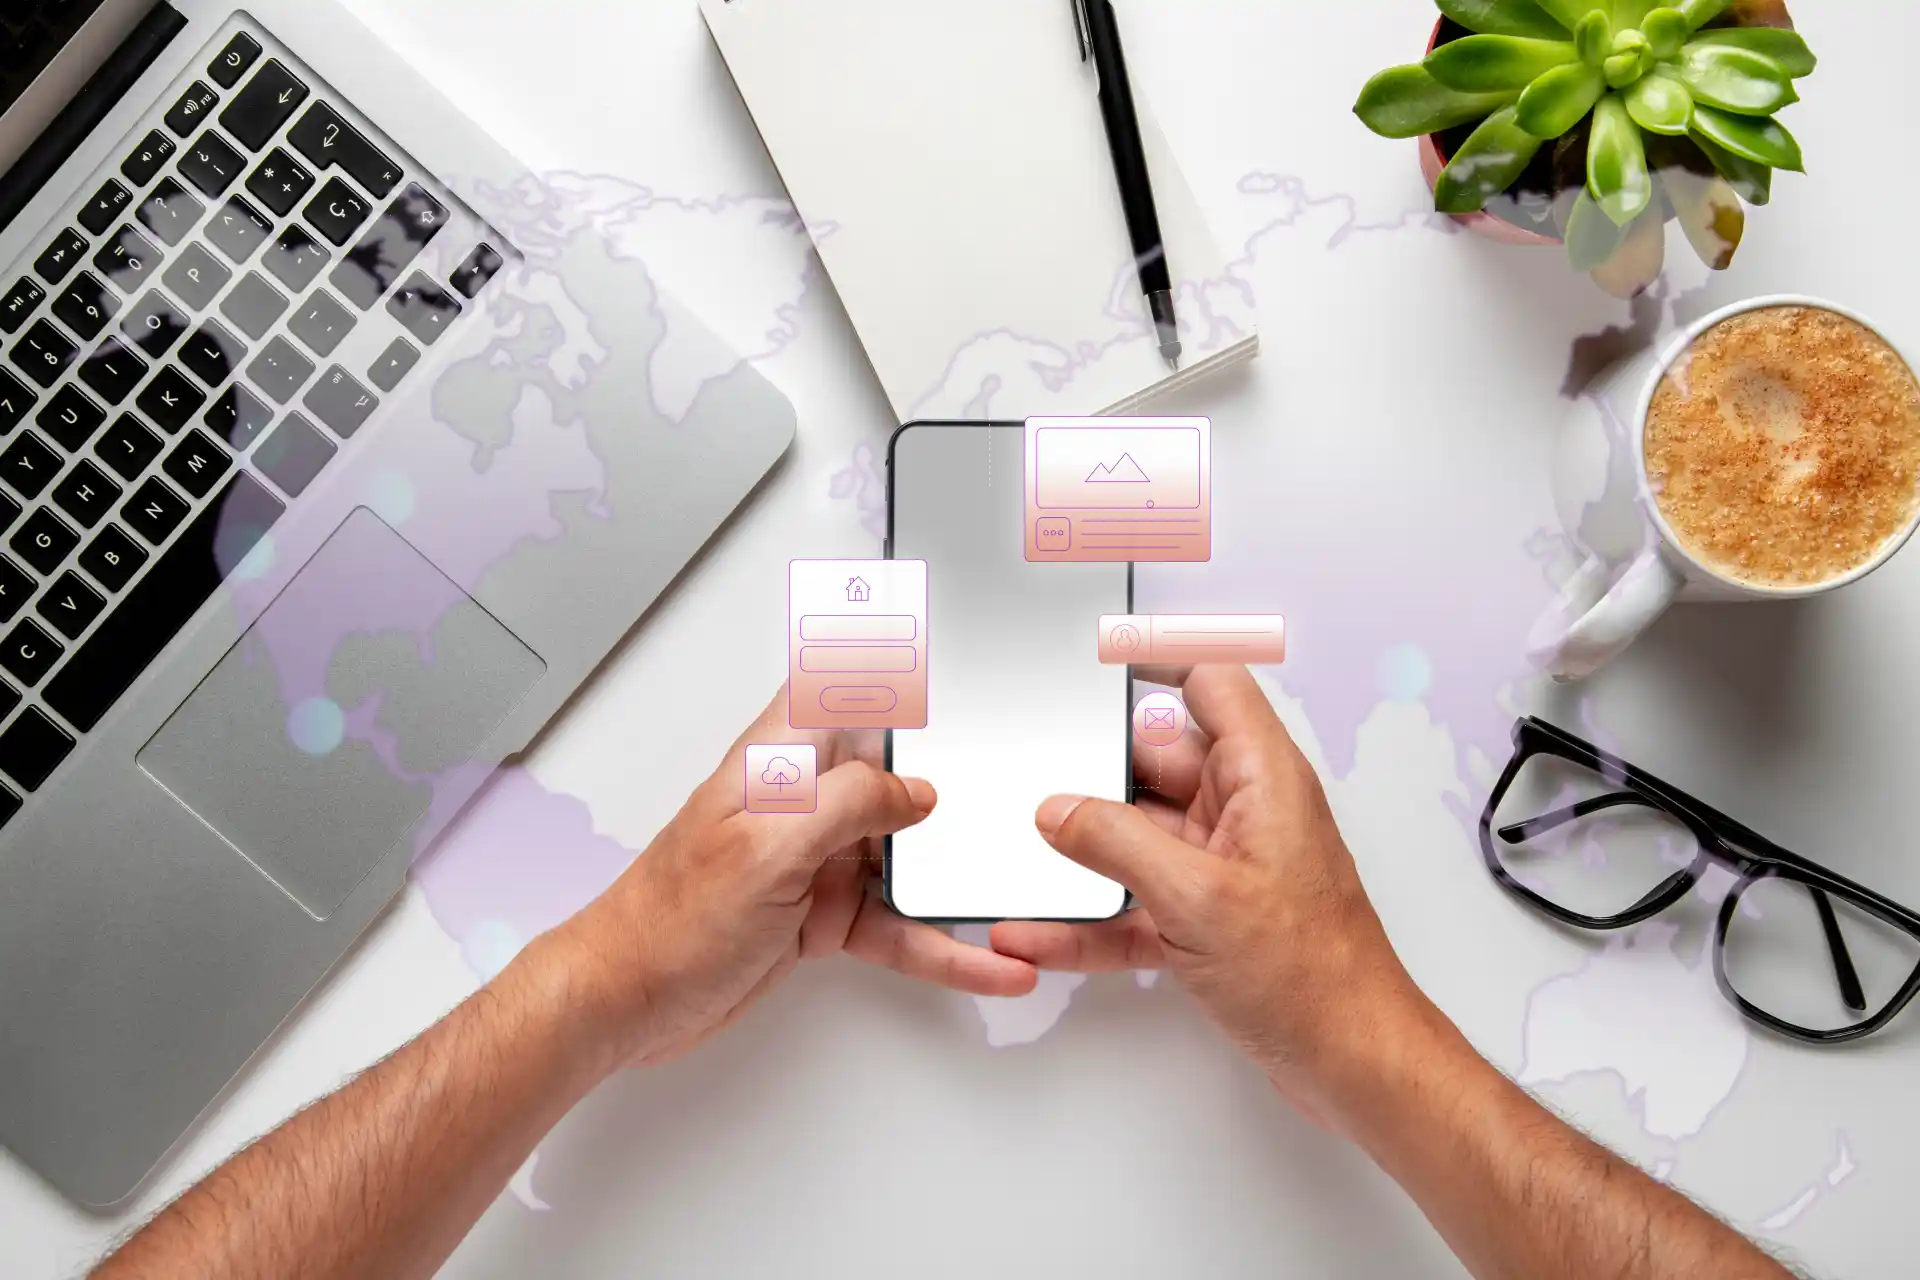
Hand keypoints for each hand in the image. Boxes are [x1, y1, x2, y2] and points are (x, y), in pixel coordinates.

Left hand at [552, 686, 1037, 1070]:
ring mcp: (818, 859)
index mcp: (782, 759)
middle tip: (1019, 758)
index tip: (936, 617)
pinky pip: (900, 924)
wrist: (628, 1002)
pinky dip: (943, 945)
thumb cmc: (668, 919)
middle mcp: (805, 801)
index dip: (883, 645)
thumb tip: (918, 791)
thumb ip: (849, 805)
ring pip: (909, 854)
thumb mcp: (768, 848)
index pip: (838, 678)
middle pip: (895, 768)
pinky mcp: (826, 913)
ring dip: (959, 875)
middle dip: (955, 768)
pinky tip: (985, 961)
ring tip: (1018, 889)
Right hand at [991, 665, 1429, 1126]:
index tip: (1096, 655)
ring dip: (1084, 854)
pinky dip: (1093, 917)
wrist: (1351, 1061)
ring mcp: (1223, 866)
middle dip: (1092, 772)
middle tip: (1033, 775)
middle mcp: (1244, 812)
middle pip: (1154, 761)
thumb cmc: (1314, 978)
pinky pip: (1136, 900)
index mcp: (1261, 778)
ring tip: (1024, 858)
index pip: (1211, 683)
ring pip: (1137, 835)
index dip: (1157, 659)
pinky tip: (1044, 932)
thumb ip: (1118, 843)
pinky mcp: (1208, 918)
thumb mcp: (1197, 898)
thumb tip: (1060, 809)